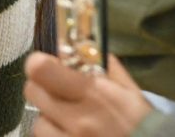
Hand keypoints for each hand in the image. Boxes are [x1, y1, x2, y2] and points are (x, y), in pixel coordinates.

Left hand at [24, 53, 151, 136]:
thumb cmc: (142, 123)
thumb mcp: (130, 91)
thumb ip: (105, 66)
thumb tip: (82, 46)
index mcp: (93, 94)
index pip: (40, 69)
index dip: (40, 64)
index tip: (50, 65)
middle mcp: (77, 118)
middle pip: (32, 91)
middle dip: (43, 87)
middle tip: (59, 92)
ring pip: (38, 122)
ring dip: (50, 118)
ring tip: (68, 121)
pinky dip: (55, 135)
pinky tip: (69, 134)